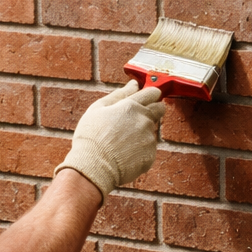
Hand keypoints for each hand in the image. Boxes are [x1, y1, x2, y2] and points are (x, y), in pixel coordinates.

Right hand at [54, 79, 164, 199]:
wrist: (93, 167)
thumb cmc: (91, 137)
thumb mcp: (98, 109)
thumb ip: (119, 94)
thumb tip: (134, 84)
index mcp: (131, 106)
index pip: (152, 93)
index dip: (151, 94)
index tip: (146, 98)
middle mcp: (144, 120)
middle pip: (160, 109)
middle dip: (154, 110)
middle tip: (135, 120)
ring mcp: (149, 138)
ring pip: (151, 131)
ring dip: (142, 133)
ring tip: (121, 143)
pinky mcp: (150, 156)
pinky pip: (148, 150)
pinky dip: (140, 151)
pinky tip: (124, 155)